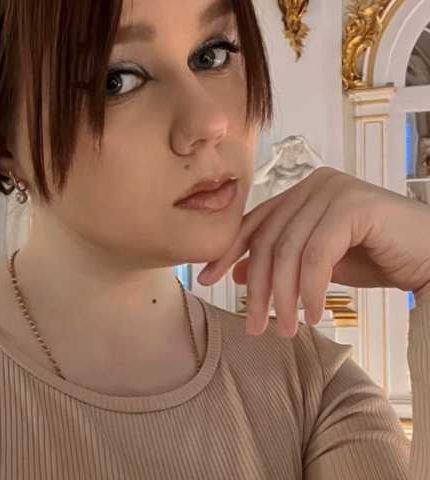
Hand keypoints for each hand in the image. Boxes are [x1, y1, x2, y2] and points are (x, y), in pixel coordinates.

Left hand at [196, 166, 429, 337]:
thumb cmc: (380, 258)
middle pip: (268, 241)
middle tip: (254, 326)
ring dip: (284, 297)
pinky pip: (317, 256)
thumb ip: (282, 262)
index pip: (254, 223)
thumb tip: (238, 272)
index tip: (205, 280)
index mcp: (301, 193)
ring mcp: (333, 190)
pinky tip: (313, 315)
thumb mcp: (319, 264)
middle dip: (259, 289)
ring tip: (285, 330)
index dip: (226, 253)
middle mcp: (313, 184)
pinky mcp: (354, 206)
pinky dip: (310, 290)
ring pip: (289, 252)